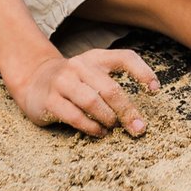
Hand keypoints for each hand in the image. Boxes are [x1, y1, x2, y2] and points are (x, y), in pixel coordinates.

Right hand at [7, 47, 157, 137]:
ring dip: (108, 119)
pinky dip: (90, 127)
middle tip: (139, 127)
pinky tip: (99, 132)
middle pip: (110, 89)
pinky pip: (74, 116)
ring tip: (114, 128)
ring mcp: (62, 82)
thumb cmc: (74, 80)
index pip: (125, 58)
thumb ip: (112, 84)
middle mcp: (79, 66)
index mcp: (96, 58)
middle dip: (128, 110)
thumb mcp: (93, 72)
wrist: (34, 79)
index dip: (143, 72)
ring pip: (92, 102)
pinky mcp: (49, 100)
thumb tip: (136, 114)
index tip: (156, 89)